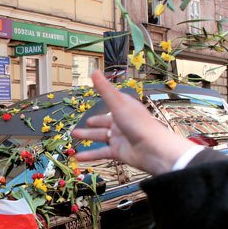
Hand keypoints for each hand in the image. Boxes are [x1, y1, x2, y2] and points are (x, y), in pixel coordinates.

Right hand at [72, 71, 205, 175]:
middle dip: (94, 122)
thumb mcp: (118, 104)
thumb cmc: (138, 123)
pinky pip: (101, 152)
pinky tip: (78, 157)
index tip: (96, 95)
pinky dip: (90, 154)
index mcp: (125, 108)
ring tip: (74, 135)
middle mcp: (122, 122)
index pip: (113, 101)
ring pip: (101, 136)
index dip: (105, 98)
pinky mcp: (119, 152)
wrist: (153, 150)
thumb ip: (104, 89)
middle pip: (105, 121)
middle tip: (84, 122)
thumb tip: (94, 71)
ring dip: (88, 136)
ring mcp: (120, 137)